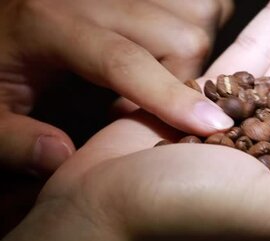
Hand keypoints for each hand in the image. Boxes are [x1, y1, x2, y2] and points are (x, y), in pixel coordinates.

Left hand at [0, 0, 234, 175]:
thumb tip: (62, 156)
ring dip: (196, 48)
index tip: (211, 128)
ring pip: (197, 11)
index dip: (169, 97)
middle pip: (178, 34)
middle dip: (185, 78)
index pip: (124, 62)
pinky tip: (174, 46)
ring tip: (168, 72)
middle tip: (156, 104)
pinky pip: (197, 0)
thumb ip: (12, 140)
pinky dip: (199, 22)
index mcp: (51, 24)